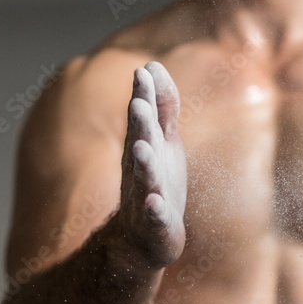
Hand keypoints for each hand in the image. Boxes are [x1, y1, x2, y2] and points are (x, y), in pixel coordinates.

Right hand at [116, 61, 186, 267]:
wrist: (141, 238)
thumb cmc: (155, 182)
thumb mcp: (163, 141)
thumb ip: (162, 106)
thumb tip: (153, 64)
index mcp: (144, 147)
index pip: (143, 119)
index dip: (143, 97)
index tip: (142, 71)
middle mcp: (140, 170)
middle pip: (140, 144)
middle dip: (140, 125)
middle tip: (138, 104)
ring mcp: (145, 198)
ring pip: (144, 180)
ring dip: (144, 164)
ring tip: (142, 148)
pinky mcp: (156, 226)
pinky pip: (154, 218)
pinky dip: (154, 211)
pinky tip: (154, 204)